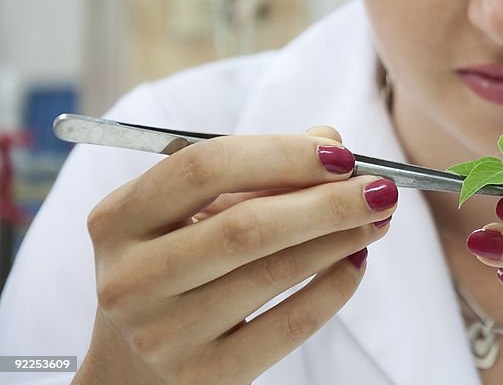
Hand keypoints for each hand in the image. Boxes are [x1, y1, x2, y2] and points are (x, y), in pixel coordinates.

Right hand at [75, 127, 397, 384]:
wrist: (131, 371)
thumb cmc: (173, 269)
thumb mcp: (189, 215)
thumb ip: (255, 171)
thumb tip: (330, 143)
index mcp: (119, 220)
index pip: (204, 168)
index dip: (281, 154)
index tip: (341, 153)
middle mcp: (130, 279)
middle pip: (246, 226)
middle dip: (327, 202)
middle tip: (380, 188)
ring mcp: (163, 335)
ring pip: (273, 272)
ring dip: (340, 239)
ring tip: (376, 218)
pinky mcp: (204, 378)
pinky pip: (289, 325)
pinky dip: (334, 287)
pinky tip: (354, 261)